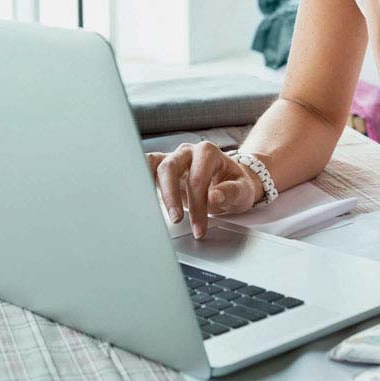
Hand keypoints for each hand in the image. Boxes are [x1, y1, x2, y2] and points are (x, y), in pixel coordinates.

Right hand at [145, 142, 264, 238]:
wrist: (230, 181)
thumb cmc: (235, 185)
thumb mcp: (243, 191)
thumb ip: (231, 192)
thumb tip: (214, 197)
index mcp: (208, 153)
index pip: (197, 178)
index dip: (197, 205)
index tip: (198, 228)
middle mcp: (188, 152)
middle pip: (170, 168)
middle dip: (171, 197)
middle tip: (176, 220)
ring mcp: (174, 158)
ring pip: (155, 166)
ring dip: (154, 190)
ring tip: (152, 211)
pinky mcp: (163, 167)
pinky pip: (147, 167)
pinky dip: (139, 176)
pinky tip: (136, 193)